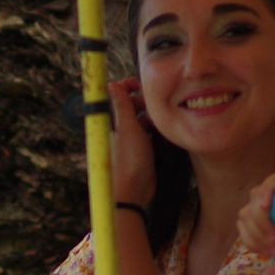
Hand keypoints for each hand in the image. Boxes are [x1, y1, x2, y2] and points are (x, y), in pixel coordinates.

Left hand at [108, 79, 155, 208]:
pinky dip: (155, 128)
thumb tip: (112, 84)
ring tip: (159, 119)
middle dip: (144, 101)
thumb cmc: (128, 160)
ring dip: (151, 115)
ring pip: (141, 117)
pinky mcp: (141, 147)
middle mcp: (119, 127)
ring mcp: (130, 137)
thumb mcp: (128, 128)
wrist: (134, 190)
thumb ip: (122, 106)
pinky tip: (162, 130)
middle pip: (132, 104)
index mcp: (111, 120)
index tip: (142, 86)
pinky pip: (148, 131)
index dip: (129, 86)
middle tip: (155, 105)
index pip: (117, 94)